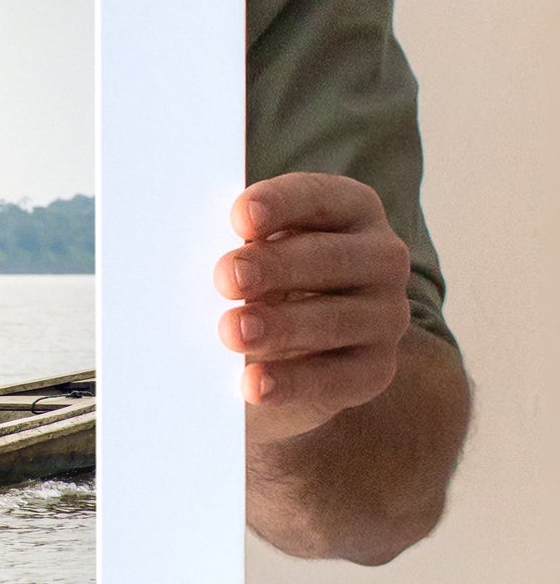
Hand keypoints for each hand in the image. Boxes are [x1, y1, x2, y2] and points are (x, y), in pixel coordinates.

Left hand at [215, 173, 411, 444]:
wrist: (289, 356)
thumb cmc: (263, 283)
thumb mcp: (253, 256)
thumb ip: (238, 248)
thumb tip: (197, 258)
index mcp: (350, 210)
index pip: (319, 198)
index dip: (281, 205)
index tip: (239, 216)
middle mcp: (380, 258)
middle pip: (328, 258)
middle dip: (274, 267)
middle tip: (226, 278)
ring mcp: (384, 315)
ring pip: (334, 319)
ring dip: (280, 325)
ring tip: (232, 331)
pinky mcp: (374, 369)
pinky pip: (335, 377)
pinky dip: (292, 382)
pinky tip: (254, 384)